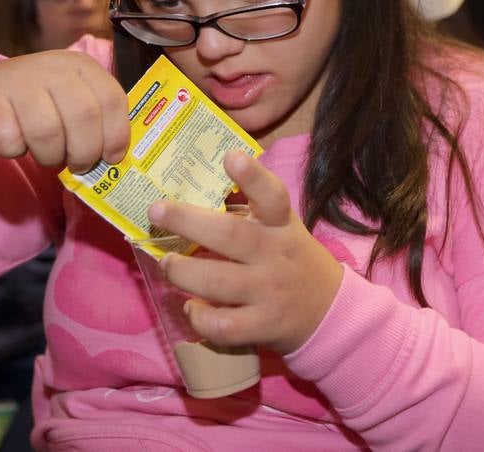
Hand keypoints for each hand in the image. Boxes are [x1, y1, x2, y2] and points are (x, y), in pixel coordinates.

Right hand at [0, 50, 128, 172]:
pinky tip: (14, 141)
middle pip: (84, 116)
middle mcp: (52, 67)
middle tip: (77, 165)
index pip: (111, 99)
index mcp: (80, 65)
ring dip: (49, 156)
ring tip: (46, 154)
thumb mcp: (71, 100)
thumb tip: (115, 158)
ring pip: (47, 132)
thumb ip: (96, 120)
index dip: (116, 135)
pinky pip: (10, 141)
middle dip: (84, 152)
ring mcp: (17, 80)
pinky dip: (14, 151)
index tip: (110, 158)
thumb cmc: (38, 102)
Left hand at [148, 150, 343, 354]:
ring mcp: (269, 292)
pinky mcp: (262, 326)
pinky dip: (199, 317)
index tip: (230, 157)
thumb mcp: (280, 227)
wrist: (327, 310)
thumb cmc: (289, 257)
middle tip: (156, 210)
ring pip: (217, 282)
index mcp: (281, 225)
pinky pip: (223, 326)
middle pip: (230, 235)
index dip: (252, 176)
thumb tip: (192, 190)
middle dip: (187, 221)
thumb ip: (247, 211)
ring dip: (182, 272)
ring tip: (167, 264)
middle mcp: (275, 254)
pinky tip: (191, 307)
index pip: (272, 195)